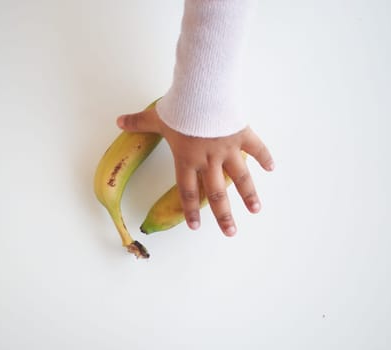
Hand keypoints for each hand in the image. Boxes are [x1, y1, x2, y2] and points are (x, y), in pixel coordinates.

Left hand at [117, 107, 273, 235]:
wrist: (201, 92)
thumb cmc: (179, 107)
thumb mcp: (156, 117)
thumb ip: (138, 122)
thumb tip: (119, 121)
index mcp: (187, 159)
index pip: (187, 191)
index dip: (190, 210)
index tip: (195, 227)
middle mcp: (208, 160)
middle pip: (216, 193)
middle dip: (223, 215)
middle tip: (230, 233)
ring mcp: (227, 149)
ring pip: (240, 177)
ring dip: (248, 195)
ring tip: (255, 211)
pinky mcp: (241, 134)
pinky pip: (256, 148)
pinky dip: (264, 157)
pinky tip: (272, 168)